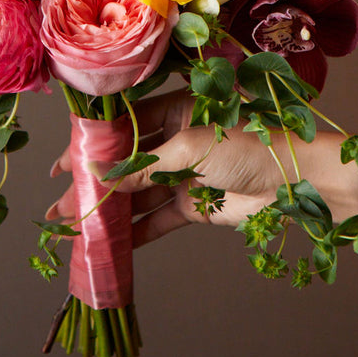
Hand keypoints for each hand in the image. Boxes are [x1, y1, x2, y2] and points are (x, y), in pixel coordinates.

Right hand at [46, 89, 282, 245]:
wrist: (297, 179)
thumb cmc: (249, 144)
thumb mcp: (190, 147)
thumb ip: (145, 167)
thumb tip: (102, 177)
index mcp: (175, 111)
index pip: (123, 128)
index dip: (92, 146)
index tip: (64, 163)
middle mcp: (176, 141)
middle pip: (126, 164)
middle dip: (94, 184)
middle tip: (60, 202)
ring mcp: (185, 175)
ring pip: (138, 196)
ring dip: (109, 212)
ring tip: (76, 227)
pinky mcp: (196, 206)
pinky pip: (158, 219)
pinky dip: (136, 233)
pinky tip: (112, 245)